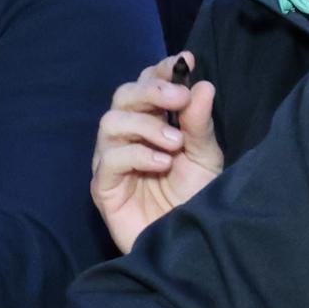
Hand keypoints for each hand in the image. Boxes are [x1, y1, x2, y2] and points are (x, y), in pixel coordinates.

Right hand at [91, 54, 222, 250]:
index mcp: (153, 125)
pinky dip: (136, 155)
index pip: (146, 85)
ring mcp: (112, 161)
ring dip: (144, 125)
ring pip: (111, 122)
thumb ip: (200, 124)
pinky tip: (161, 164)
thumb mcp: (205, 159)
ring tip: (174, 143)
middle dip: (150, 91)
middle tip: (179, 99)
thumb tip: (203, 85)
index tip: (186, 61)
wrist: (187, 246)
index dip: (161, 71)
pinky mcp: (103, 188)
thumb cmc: (194, 202)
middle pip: (123, 96)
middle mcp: (128, 138)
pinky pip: (109, 159)